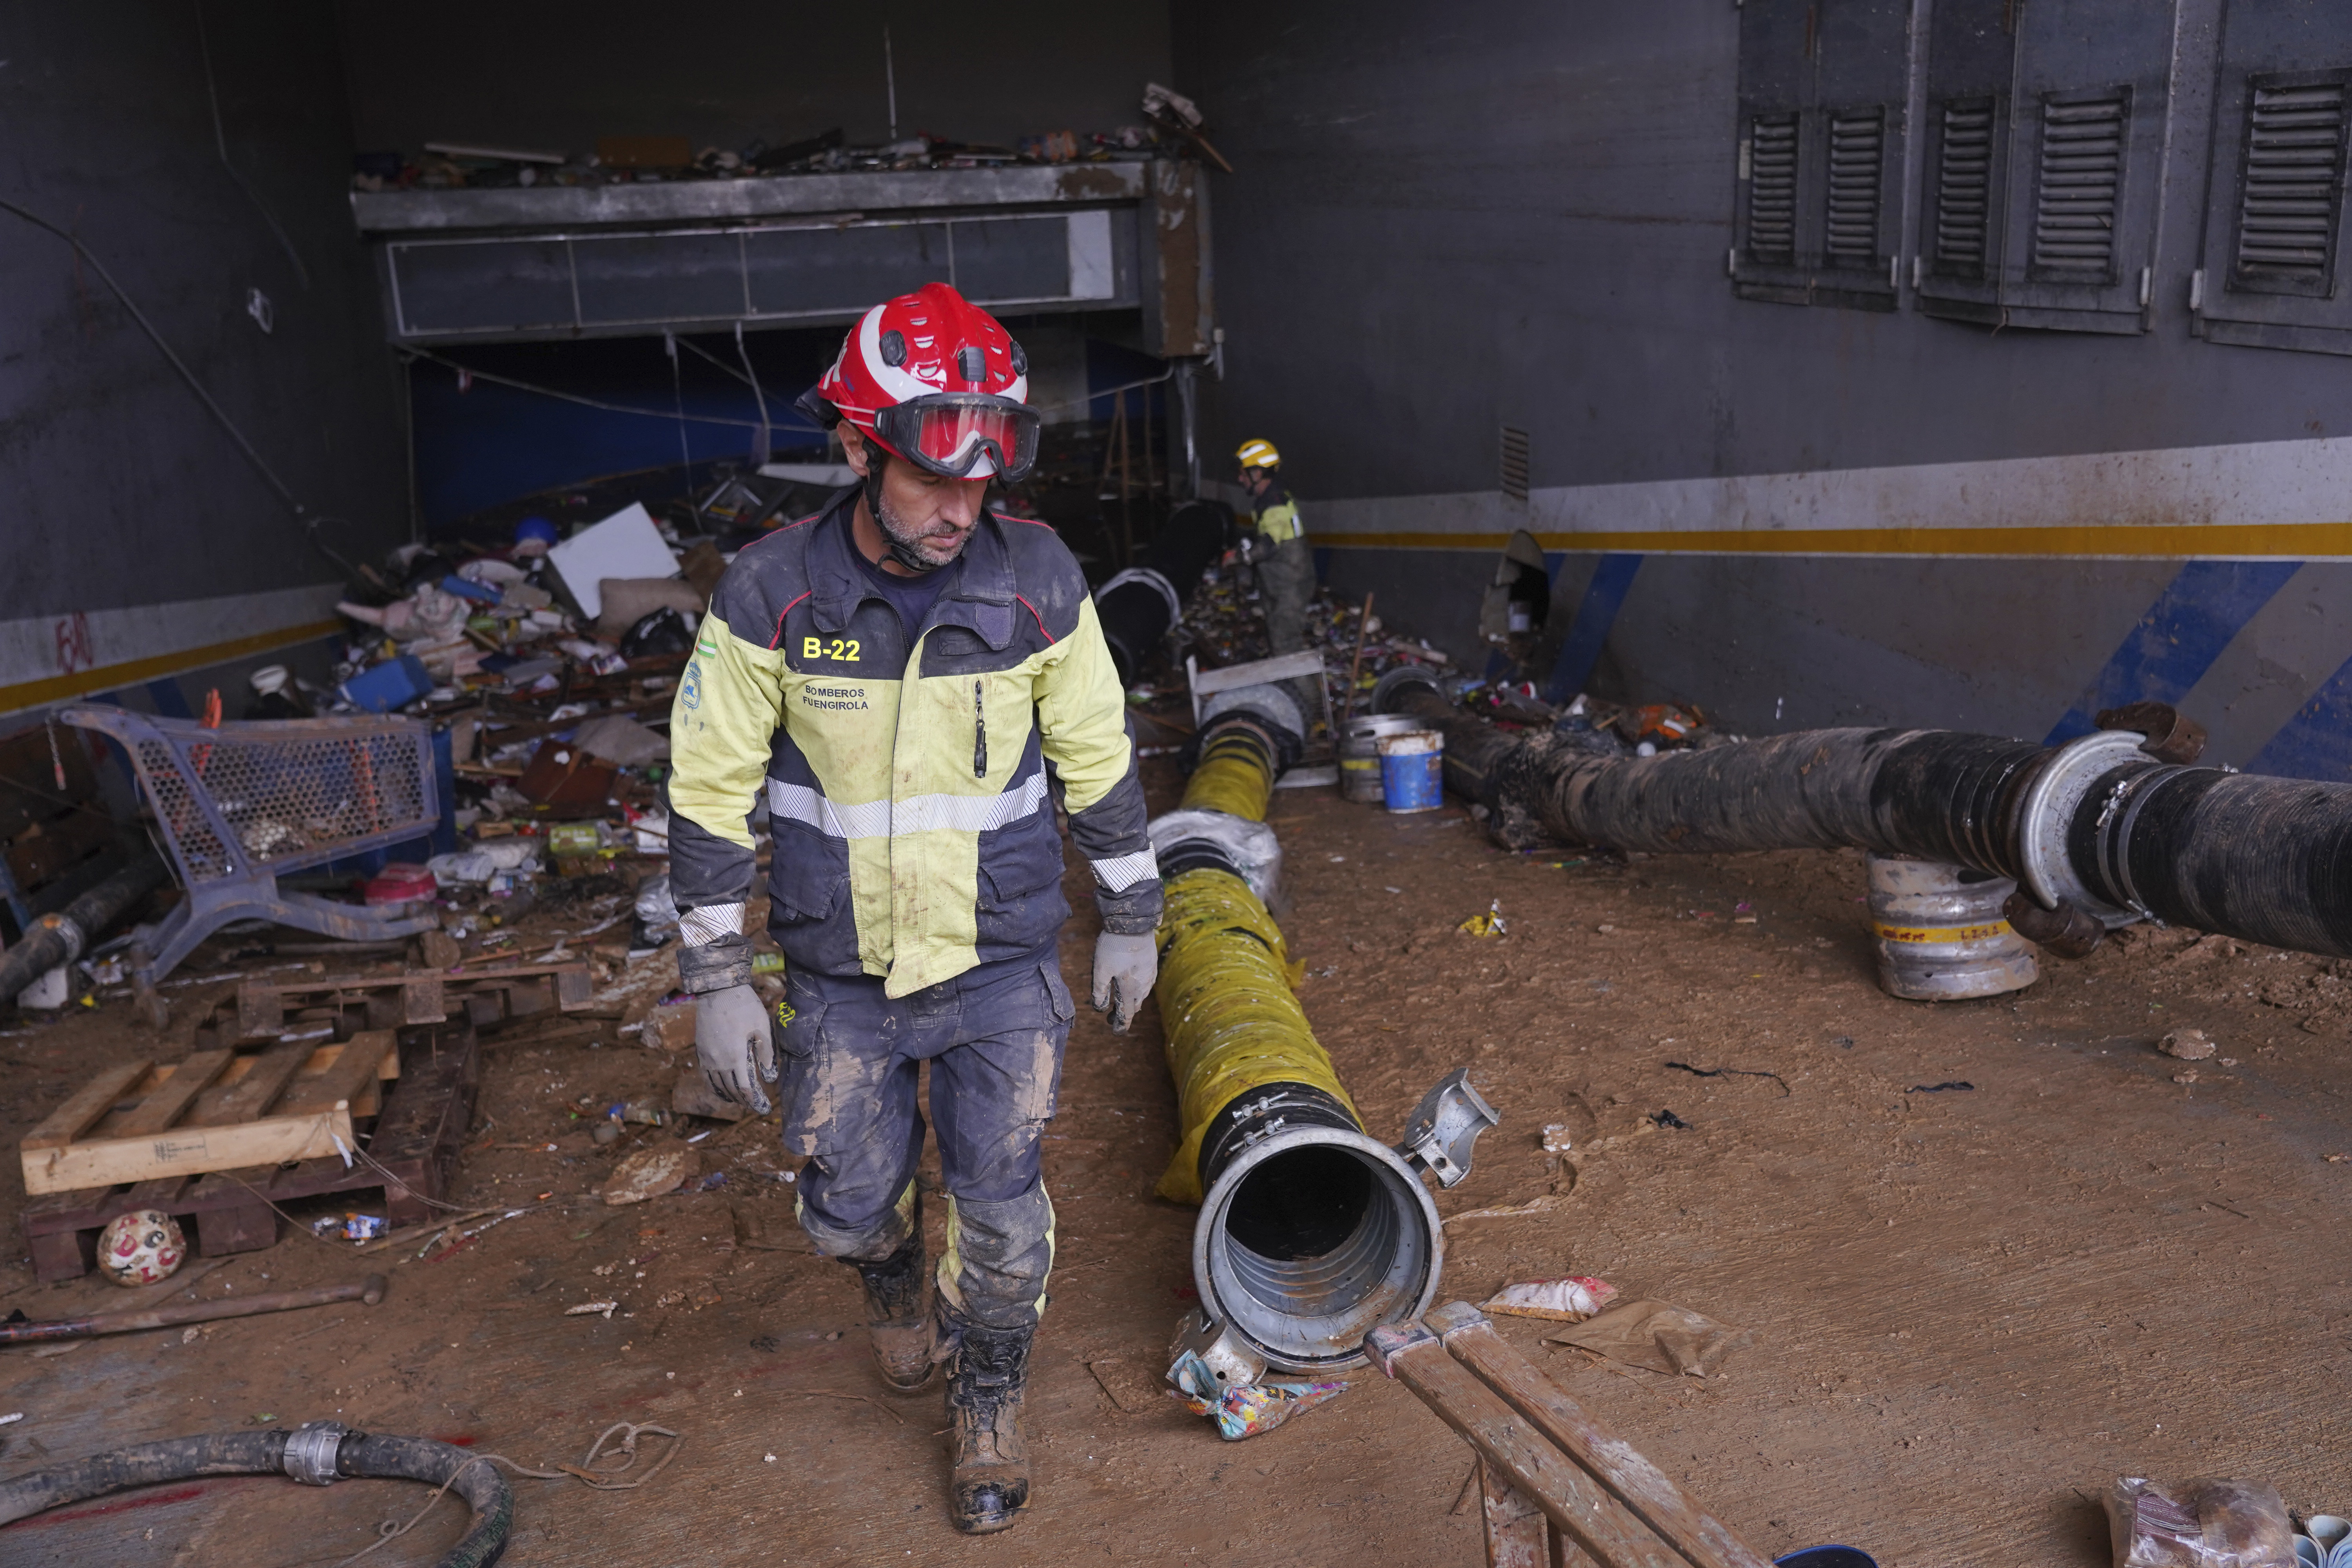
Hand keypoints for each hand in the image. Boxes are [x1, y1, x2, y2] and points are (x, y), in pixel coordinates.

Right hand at [695, 983, 777, 1113]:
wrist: (717, 989)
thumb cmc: (743, 1006)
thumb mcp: (762, 1027)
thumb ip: (766, 1052)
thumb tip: (769, 1076)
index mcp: (736, 1057)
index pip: (744, 1088)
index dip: (754, 1101)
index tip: (763, 1108)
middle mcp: (718, 1061)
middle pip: (730, 1090)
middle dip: (743, 1101)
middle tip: (754, 1106)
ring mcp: (707, 1057)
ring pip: (716, 1085)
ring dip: (728, 1096)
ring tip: (738, 1101)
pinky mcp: (701, 1050)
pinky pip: (705, 1075)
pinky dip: (713, 1086)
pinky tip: (720, 1088)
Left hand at [1091, 932, 1156, 1034]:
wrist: (1133, 924)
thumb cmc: (1114, 947)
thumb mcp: (1100, 970)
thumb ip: (1099, 991)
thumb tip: (1099, 1009)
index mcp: (1130, 990)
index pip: (1126, 1014)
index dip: (1120, 1025)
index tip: (1115, 1032)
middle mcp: (1143, 985)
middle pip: (1134, 1006)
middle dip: (1122, 1014)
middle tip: (1110, 1017)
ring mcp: (1150, 975)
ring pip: (1141, 995)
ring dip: (1131, 1002)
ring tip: (1120, 1002)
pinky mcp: (1152, 964)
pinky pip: (1146, 983)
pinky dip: (1138, 990)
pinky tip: (1133, 984)